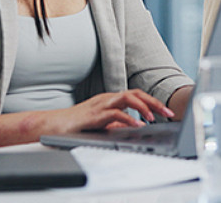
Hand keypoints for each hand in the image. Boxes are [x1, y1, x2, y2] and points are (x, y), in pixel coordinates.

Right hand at [45, 89, 174, 133]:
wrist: (51, 125)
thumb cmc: (75, 125)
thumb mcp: (102, 124)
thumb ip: (116, 124)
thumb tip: (132, 128)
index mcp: (112, 100)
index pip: (137, 95)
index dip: (153, 102)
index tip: (167, 111)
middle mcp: (108, 98)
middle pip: (137, 93)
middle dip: (155, 102)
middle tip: (169, 113)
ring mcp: (101, 104)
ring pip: (128, 98)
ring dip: (144, 107)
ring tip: (154, 117)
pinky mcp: (93, 115)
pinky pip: (114, 113)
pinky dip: (128, 119)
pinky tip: (137, 126)